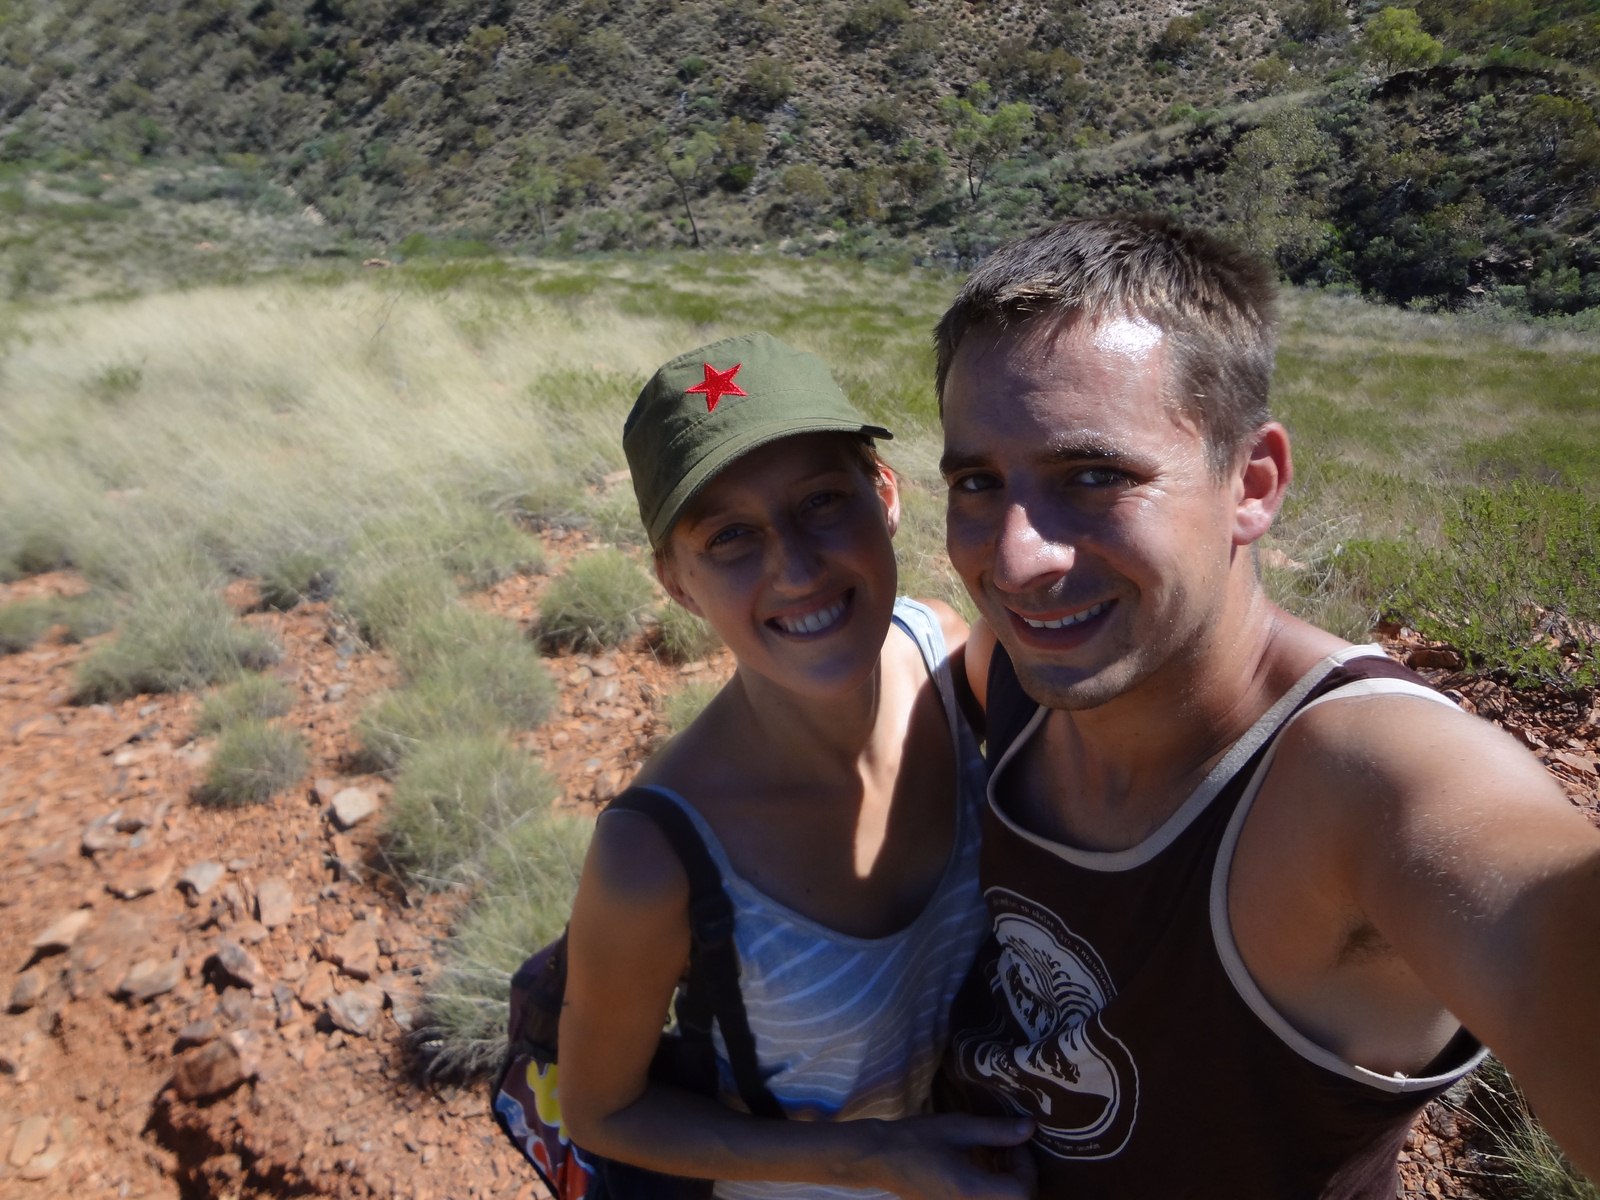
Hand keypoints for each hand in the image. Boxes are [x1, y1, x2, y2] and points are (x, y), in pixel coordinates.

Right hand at [866, 1113, 1036, 1199]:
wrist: (879, 1159)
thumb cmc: (916, 1140)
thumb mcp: (958, 1128)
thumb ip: (997, 1130)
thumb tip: (1030, 1128)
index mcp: (972, 1192)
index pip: (1022, 1192)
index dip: (1026, 1167)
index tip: (1014, 1144)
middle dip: (1019, 1173)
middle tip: (1005, 1146)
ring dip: (1006, 1179)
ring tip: (993, 1152)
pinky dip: (991, 1185)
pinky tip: (979, 1164)